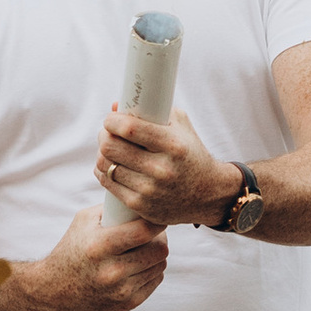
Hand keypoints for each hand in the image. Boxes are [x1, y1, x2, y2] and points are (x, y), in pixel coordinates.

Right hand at [27, 205, 170, 310]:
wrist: (52, 293)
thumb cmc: (70, 250)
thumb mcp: (83, 222)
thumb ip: (112, 208)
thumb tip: (140, 198)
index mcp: (100, 246)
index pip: (144, 231)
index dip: (157, 221)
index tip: (159, 216)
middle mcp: (111, 271)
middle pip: (159, 250)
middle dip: (160, 238)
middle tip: (154, 233)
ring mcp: (120, 291)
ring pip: (160, 265)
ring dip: (156, 255)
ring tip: (145, 248)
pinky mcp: (126, 305)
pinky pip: (155, 281)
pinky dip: (152, 271)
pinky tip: (140, 265)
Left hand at [94, 102, 235, 230]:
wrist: (208, 194)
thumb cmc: (190, 153)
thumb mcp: (180, 126)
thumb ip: (152, 111)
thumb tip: (115, 105)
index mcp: (172, 145)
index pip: (129, 128)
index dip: (112, 121)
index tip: (111, 119)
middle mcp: (161, 169)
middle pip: (111, 146)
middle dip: (104, 135)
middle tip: (107, 133)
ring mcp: (149, 190)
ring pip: (105, 165)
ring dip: (103, 154)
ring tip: (110, 149)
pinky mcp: (140, 205)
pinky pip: (108, 184)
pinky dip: (104, 172)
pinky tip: (111, 165)